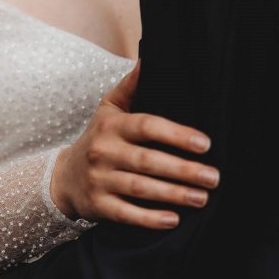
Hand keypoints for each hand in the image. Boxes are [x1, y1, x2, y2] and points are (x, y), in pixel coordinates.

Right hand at [50, 60, 218, 228]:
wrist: (64, 176)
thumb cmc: (98, 138)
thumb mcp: (109, 109)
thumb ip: (131, 86)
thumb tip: (150, 58)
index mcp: (112, 126)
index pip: (147, 126)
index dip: (177, 135)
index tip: (206, 144)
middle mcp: (104, 151)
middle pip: (148, 161)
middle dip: (183, 170)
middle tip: (214, 177)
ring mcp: (99, 180)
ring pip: (140, 188)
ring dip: (173, 194)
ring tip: (202, 198)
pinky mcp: (98, 206)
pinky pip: (126, 214)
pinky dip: (150, 219)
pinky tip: (173, 220)